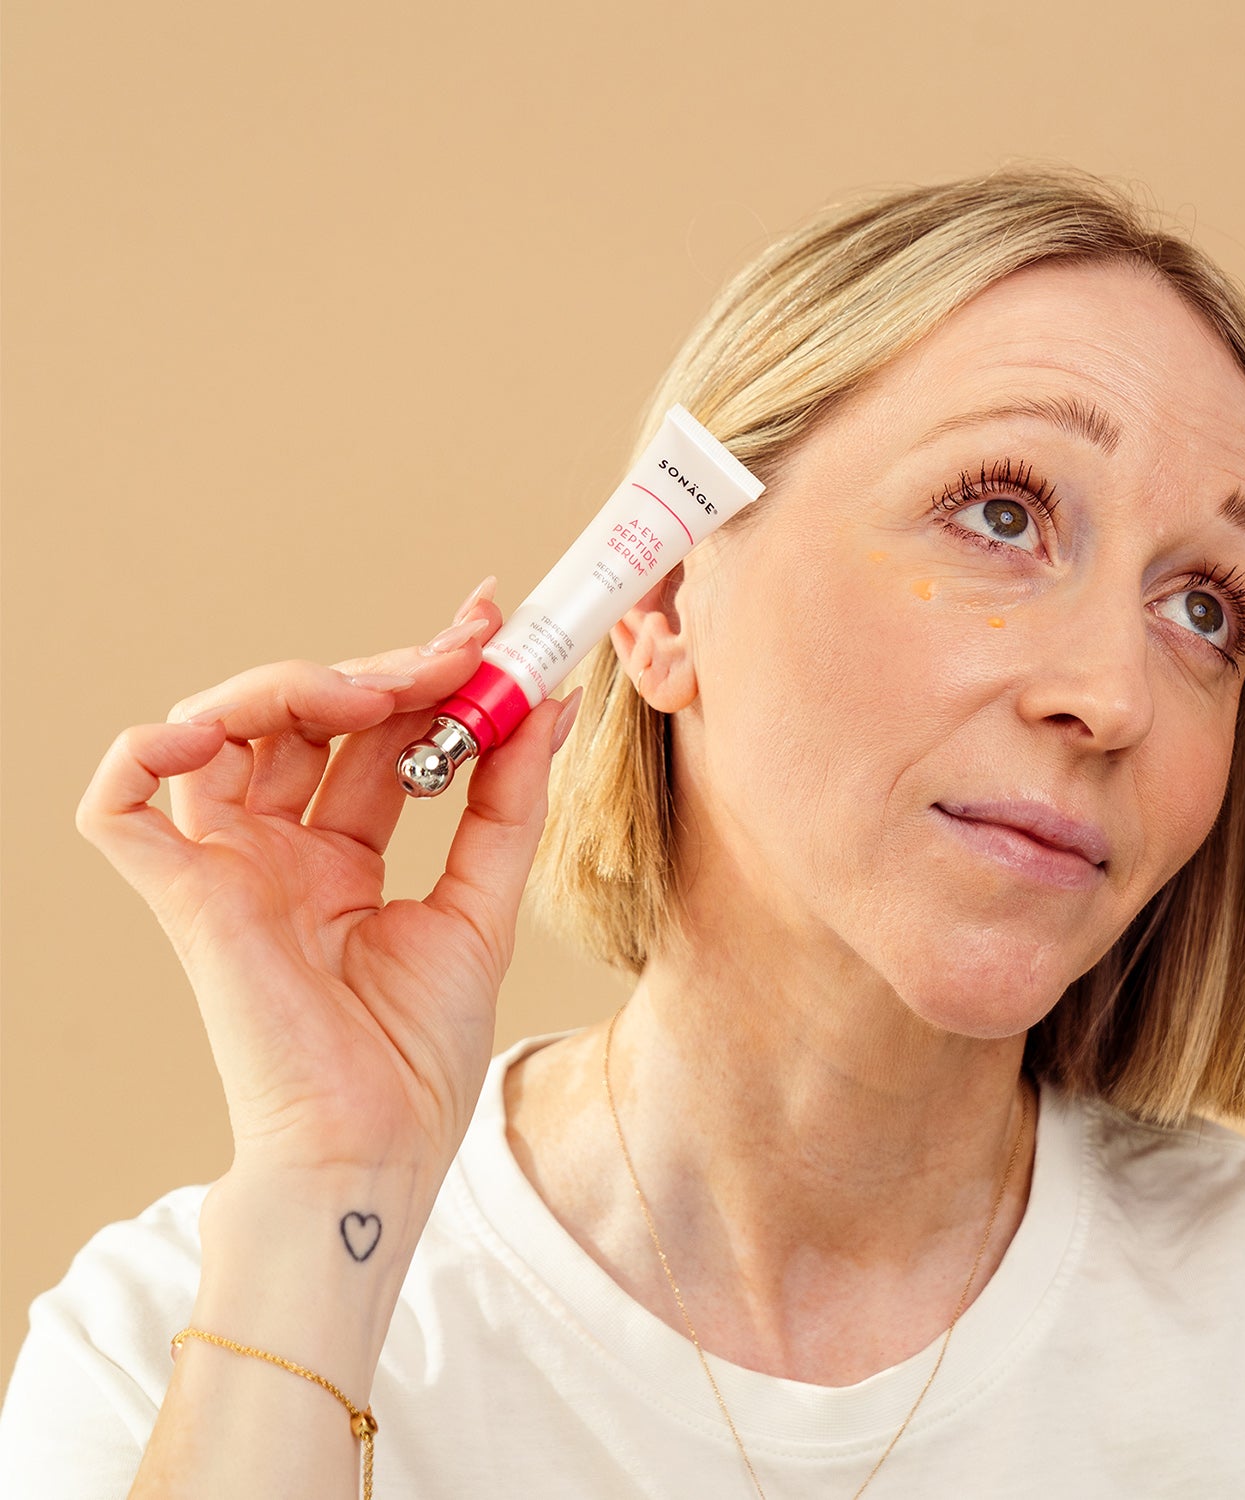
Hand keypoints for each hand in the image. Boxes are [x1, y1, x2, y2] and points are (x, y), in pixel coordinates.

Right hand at [74, 581, 580, 1186]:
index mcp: (342, 861)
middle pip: (310, 721)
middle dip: (389, 669)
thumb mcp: (483, 905)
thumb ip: (508, 802)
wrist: (375, 1148)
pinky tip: (225, 726)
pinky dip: (151, 749)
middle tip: (463, 647)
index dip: (425, 675)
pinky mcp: (183, 897)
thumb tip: (550, 703)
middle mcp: (280, 854)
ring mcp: (228, 870)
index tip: (490, 626)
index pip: (375, 738)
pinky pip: (122, 803)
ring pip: (226, 730)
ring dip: (304, 686)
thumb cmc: (418, 1053)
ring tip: (389, 689)